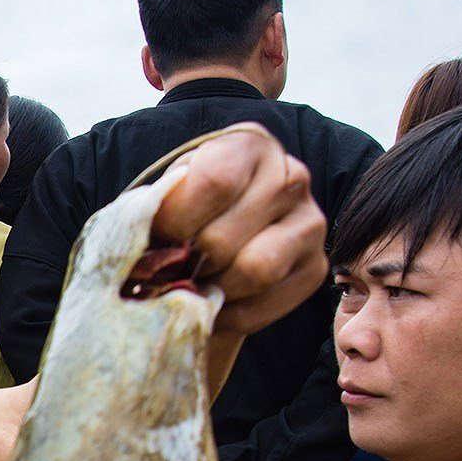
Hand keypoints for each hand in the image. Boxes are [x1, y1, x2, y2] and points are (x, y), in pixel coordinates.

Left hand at [153, 124, 326, 337]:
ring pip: (253, 272)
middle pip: (224, 238)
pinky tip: (215, 303)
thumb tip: (146, 255)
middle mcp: (291, 175)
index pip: (215, 181)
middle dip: (187, 265)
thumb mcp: (169, 194)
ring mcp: (310, 222)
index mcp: (249, 145)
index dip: (176, 220)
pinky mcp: (315, 267)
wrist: (219, 239)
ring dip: (211, 290)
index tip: (155, 239)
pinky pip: (264, 305)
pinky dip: (229, 315)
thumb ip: (158, 210)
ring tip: (194, 286)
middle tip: (171, 271)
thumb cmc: (187, 210)